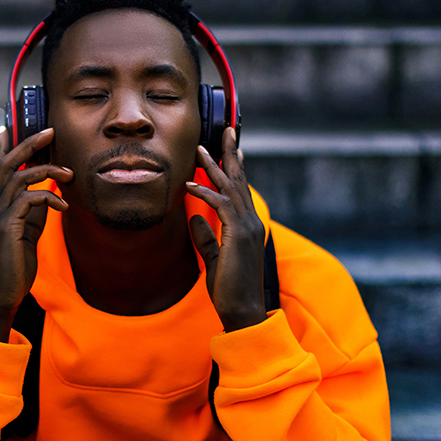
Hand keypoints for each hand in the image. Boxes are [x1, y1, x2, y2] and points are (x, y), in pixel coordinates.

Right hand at [0, 127, 72, 341]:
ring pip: (18, 177)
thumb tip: (46, 195)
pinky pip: (29, 199)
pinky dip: (49, 197)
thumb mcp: (23, 234)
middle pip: (5, 163)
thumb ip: (30, 214)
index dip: (4, 147)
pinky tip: (63, 206)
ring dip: (47, 170)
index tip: (12, 127)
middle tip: (50, 131)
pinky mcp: (6, 227)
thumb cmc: (12, 267)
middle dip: (28, 143)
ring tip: (69, 172)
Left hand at [185, 127, 267, 331]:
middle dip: (230, 153)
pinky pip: (220, 205)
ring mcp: (247, 227)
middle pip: (240, 180)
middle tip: (225, 130)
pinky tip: (190, 183)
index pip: (241, 191)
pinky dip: (205, 191)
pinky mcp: (237, 235)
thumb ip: (206, 238)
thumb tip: (194, 219)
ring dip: (214, 166)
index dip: (234, 168)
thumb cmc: (229, 288)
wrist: (241, 310)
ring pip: (231, 187)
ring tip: (200, 148)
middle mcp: (250, 222)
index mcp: (247, 227)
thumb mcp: (214, 258)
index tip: (230, 149)